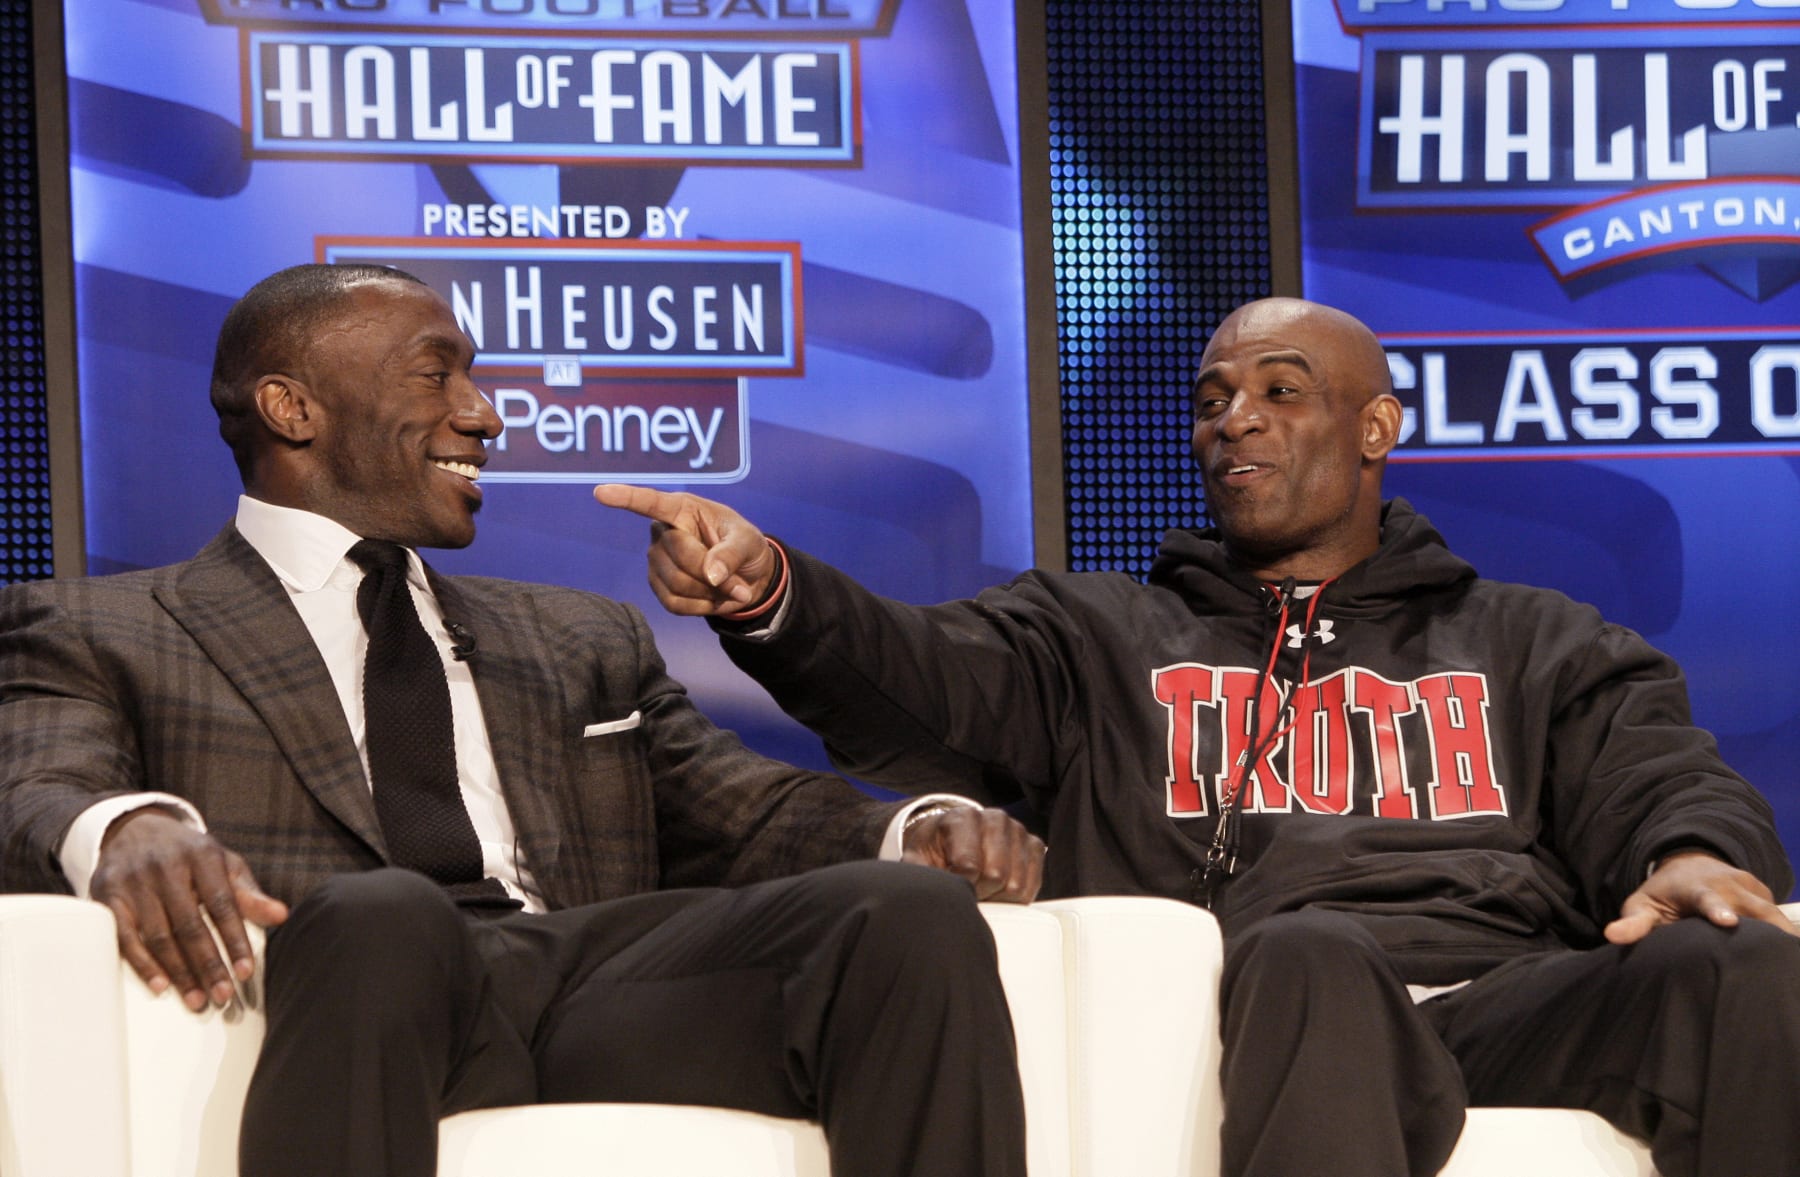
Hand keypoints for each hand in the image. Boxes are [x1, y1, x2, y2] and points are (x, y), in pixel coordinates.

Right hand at [89, 808, 288, 1011]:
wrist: (133, 829)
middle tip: (222, 995)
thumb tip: (281, 915)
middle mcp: (166, 866)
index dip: (235, 940)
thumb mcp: (223, 864)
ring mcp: (133, 881)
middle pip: (189, 925)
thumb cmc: (187, 854)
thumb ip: (249, 893)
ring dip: (179, 972)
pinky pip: (124, 937)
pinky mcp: (106, 896)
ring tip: (197, 998)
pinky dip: (142, 964)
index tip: (245, 971)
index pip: (222, 904)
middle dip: (208, 964)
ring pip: (158, 935)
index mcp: (201, 855)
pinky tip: (160, 985)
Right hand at [594, 484, 779, 617]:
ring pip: (677, 584)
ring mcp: (657, 561)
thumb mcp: (749, 542)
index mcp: (683, 509)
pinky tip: (713, 598)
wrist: (749, 578)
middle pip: (680, 556)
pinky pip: (675, 604)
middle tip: (740, 583)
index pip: (651, 503)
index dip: (626, 498)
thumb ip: (732, 554)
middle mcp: (662, 532)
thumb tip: (711, 574)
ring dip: (710, 593)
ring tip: (729, 588)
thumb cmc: (746, 547)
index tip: (600, 492)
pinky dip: (701, 607)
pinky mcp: (658, 587)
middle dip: (714, 573)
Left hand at [902, 806, 1043, 903]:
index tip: (951, 885)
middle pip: (996, 877)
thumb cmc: (935, 852)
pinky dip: (1015, 897)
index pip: (968, 866)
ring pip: (1016, 885)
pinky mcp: (1034, 845)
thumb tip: (926, 893)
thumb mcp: (917, 859)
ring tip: (982, 887)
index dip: (959, 886)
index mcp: (963, 818)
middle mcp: (994, 818)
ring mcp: (1018, 830)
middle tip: (968, 889)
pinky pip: (1032, 886)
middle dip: (979, 892)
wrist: (954, 838)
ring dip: (997, 896)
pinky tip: (998, 888)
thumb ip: (918, 873)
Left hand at [1604, 850, 1796, 944]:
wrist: (1688, 865)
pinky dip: (1785, 932)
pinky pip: (1778, 914)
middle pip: (1755, 908)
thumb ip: (1633, 923)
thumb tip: (1612, 935)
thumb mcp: (1642, 905)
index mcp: (1695, 888)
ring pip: (1773, 913)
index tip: (1728, 921)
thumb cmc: (1662, 896)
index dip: (1718, 909)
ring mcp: (1748, 887)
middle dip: (1769, 928)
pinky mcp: (1764, 893)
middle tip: (1780, 952)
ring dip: (1782, 933)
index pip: (1708, 898)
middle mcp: (1727, 884)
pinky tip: (1788, 955)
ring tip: (1789, 959)